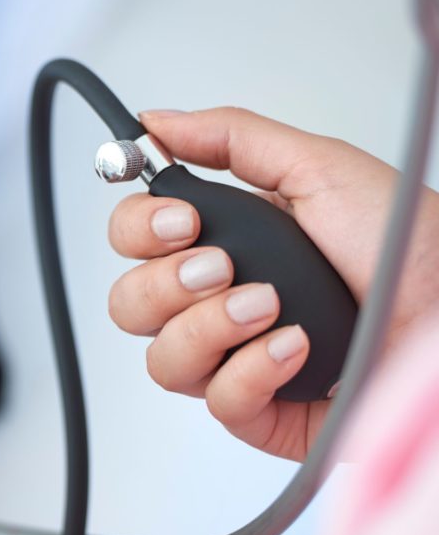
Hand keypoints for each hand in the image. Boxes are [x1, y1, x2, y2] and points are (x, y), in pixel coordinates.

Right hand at [107, 108, 438, 460]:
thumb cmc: (405, 245)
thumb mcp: (317, 168)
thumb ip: (231, 139)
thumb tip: (153, 124)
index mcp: (223, 240)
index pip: (131, 240)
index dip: (139, 230)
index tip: (183, 221)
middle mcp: (216, 302)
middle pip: (128, 304)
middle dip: (166, 283)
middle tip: (223, 266)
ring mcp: (234, 358)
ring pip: (161, 360)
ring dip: (209, 327)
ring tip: (267, 306)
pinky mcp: (261, 410)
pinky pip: (217, 402)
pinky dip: (253, 372)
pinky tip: (296, 348)